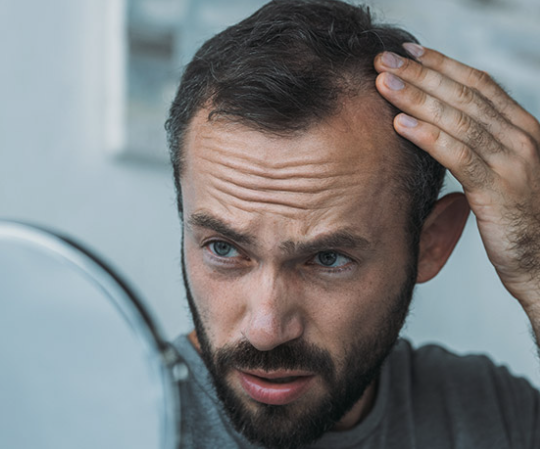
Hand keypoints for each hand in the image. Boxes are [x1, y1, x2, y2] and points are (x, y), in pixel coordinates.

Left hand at [373, 44, 539, 314]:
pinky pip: (459, 156)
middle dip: (421, 74)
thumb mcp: (500, 169)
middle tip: (384, 59)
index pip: (478, 84)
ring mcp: (513, 162)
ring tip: (382, 84)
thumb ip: (479, 144)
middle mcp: (522, 137)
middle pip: (464, 95)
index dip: (442, 64)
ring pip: (458, 119)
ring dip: (416, 98)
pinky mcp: (499, 190)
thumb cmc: (515, 215)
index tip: (408, 52)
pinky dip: (428, 137)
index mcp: (522, 127)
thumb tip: (440, 122)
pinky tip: (400, 125)